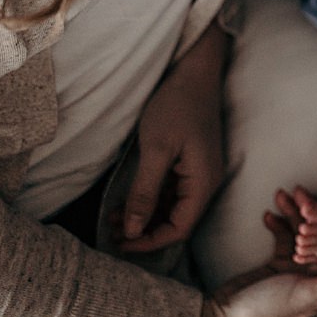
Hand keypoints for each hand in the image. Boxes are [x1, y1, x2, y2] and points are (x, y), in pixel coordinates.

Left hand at [119, 26, 226, 251]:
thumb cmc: (177, 106)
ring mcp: (200, 172)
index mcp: (204, 182)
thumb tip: (133, 230)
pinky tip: (128, 199)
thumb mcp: (156, 150)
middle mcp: (206, 182)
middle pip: (177, 221)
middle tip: (110, 231)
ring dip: (144, 215)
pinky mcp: (191, 163)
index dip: (150, 241)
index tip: (120, 244)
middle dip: (144, 230)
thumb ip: (145, 192)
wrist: (194, 71)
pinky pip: (172, 191)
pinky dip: (150, 199)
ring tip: (113, 217)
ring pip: (172, 207)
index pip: (179, 228)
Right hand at [202, 201, 316, 316]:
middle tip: (302, 188)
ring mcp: (298, 270)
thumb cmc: (266, 316)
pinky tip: (269, 214)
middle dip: (312, 211)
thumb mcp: (308, 296)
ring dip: (293, 213)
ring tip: (283, 193)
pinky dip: (277, 225)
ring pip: (302, 233)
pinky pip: (283, 239)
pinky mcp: (278, 266)